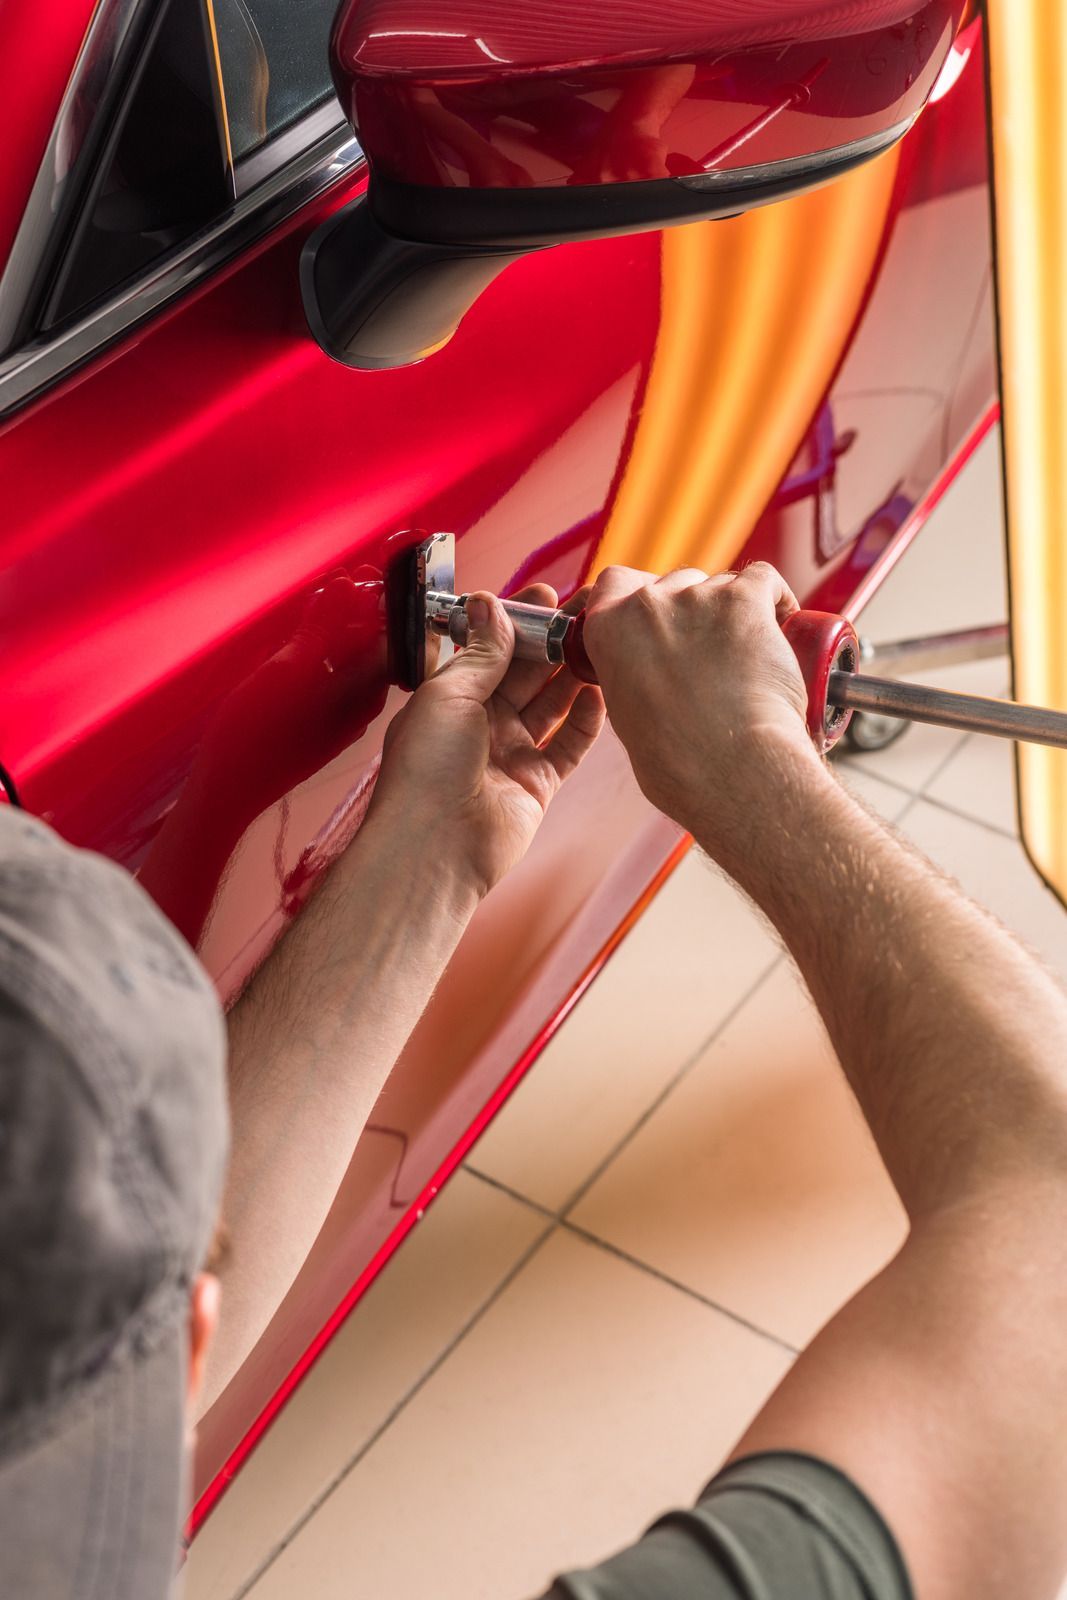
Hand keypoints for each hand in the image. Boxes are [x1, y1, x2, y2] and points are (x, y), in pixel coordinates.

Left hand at [368, 584, 604, 897]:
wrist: (435, 847)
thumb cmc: (426, 771)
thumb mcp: (448, 695)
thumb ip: (480, 652)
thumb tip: (491, 604)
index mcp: (450, 698)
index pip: (489, 648)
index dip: (517, 621)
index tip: (546, 595)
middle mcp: (481, 723)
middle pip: (525, 673)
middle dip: (553, 641)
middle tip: (586, 611)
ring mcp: (511, 753)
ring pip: (551, 705)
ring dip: (574, 674)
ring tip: (600, 644)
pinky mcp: (537, 783)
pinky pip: (568, 746)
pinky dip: (586, 721)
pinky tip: (600, 695)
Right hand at [581, 563, 822, 859]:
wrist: (732, 771)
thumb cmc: (682, 765)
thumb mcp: (626, 718)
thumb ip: (629, 679)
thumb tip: (649, 676)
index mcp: (607, 632)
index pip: (615, 584)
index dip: (640, 596)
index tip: (659, 617)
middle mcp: (646, 605)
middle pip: (674, 583)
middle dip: (694, 610)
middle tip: (713, 650)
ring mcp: (696, 598)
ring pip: (720, 584)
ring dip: (735, 610)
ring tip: (752, 655)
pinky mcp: (745, 600)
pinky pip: (763, 580)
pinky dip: (776, 600)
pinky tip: (783, 625)